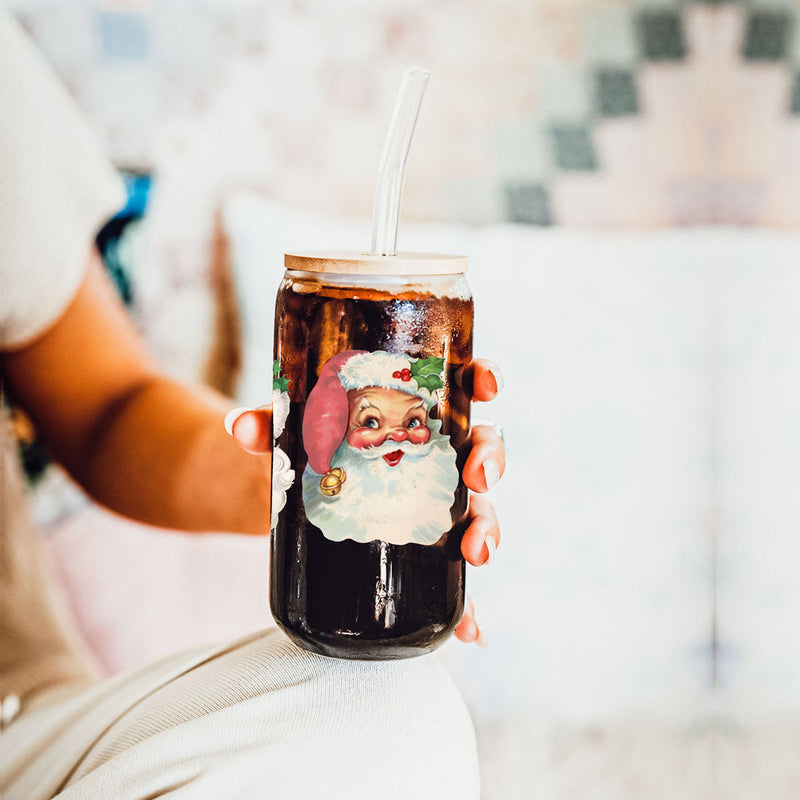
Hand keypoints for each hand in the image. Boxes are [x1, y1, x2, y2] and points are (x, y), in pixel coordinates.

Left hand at [225, 358, 505, 646]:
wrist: (291, 493)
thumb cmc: (304, 446)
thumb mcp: (289, 432)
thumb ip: (269, 425)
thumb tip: (240, 425)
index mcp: (413, 411)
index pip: (460, 387)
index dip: (484, 380)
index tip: (488, 386)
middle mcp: (433, 455)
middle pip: (480, 449)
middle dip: (490, 459)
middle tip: (477, 477)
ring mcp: (432, 502)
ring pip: (478, 509)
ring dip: (488, 528)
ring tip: (475, 553)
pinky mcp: (423, 547)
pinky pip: (453, 575)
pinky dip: (468, 604)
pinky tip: (471, 629)